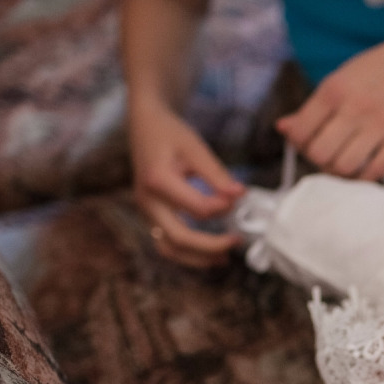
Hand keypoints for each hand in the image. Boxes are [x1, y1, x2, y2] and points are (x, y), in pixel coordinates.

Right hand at [128, 97, 245, 267]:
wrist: (144, 125)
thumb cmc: (169, 133)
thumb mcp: (195, 147)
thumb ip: (217, 174)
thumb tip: (239, 195)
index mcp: (158, 181)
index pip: (197, 209)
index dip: (223, 208)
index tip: (238, 198)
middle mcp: (147, 201)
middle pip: (180, 238)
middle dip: (211, 245)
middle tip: (237, 240)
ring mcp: (145, 211)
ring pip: (169, 249)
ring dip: (197, 258)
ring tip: (223, 258)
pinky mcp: (150, 215)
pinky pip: (166, 243)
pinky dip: (187, 253)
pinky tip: (208, 252)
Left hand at [275, 32, 383, 181]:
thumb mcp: (344, 76)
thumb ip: (314, 106)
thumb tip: (283, 128)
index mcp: (335, 88)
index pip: (301, 131)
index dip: (298, 142)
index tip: (307, 140)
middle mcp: (356, 107)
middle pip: (319, 154)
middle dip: (318, 159)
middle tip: (326, 153)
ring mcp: (381, 125)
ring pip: (345, 168)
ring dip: (340, 170)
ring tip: (345, 160)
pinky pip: (375, 171)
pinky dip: (365, 176)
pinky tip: (364, 166)